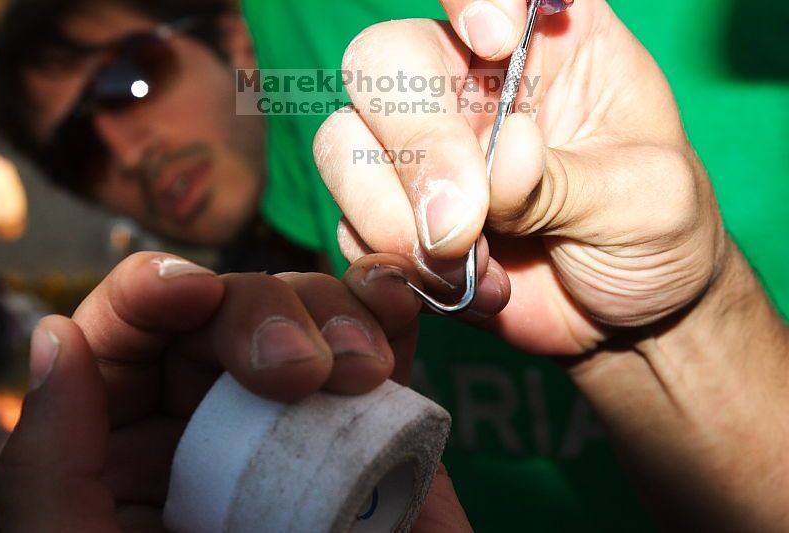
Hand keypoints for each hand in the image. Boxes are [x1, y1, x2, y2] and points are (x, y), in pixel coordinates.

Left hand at [0, 252, 469, 531]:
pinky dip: (389, 310)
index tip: (189, 292)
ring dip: (333, 311)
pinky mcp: (374, 423)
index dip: (152, 292)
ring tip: (360, 369)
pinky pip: (381, 343)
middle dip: (261, 312)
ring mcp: (300, 416)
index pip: (127, 336)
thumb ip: (50, 473)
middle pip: (227, 309)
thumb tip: (58, 340)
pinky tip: (392, 305)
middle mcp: (212, 420)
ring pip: (307, 310)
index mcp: (128, 450)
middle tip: (299, 370)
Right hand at [315, 0, 725, 353]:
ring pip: (343, 145)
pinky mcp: (398, 220)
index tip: (496, 43)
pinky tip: (467, 291)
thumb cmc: (656, 238)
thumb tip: (499, 164)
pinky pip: (352, 226)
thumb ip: (569, 178)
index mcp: (545, 46)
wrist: (626, 325)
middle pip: (382, 62)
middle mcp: (470, 88)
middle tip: (462, 222)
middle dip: (417, 143)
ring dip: (390, 215)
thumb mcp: (646, 199)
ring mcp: (425, 155)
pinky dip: (397, 266)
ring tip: (466, 266)